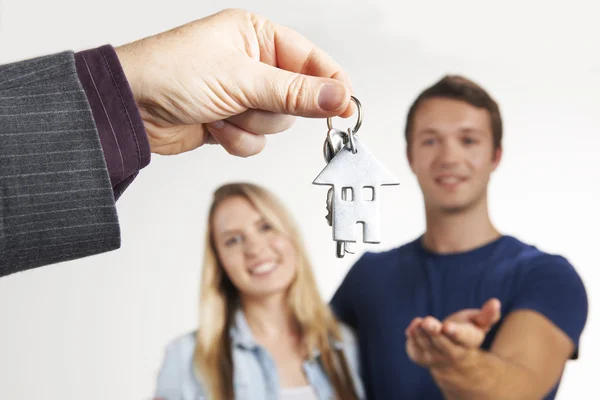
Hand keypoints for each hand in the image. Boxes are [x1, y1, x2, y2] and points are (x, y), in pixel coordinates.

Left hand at [115, 8, 353, 156]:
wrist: (129, 109)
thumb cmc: (171, 73)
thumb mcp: (241, 78)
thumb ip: (295, 92)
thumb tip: (339, 96)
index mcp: (257, 36)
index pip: (311, 60)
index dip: (331, 84)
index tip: (346, 108)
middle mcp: (253, 64)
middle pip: (296, 98)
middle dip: (271, 107)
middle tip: (251, 103)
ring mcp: (242, 95)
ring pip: (276, 123)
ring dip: (249, 124)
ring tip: (220, 111)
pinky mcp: (231, 121)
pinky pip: (256, 140)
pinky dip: (236, 139)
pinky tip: (212, 126)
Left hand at [405, 298, 500, 368]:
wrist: (454, 360)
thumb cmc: (467, 333)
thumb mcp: (479, 324)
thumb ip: (488, 315)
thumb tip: (495, 302)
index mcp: (468, 343)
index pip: (463, 338)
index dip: (455, 333)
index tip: (448, 327)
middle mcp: (452, 353)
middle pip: (442, 344)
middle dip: (434, 332)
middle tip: (428, 322)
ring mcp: (435, 358)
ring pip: (427, 346)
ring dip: (421, 333)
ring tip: (419, 322)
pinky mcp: (420, 357)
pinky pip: (414, 350)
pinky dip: (412, 339)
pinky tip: (412, 327)